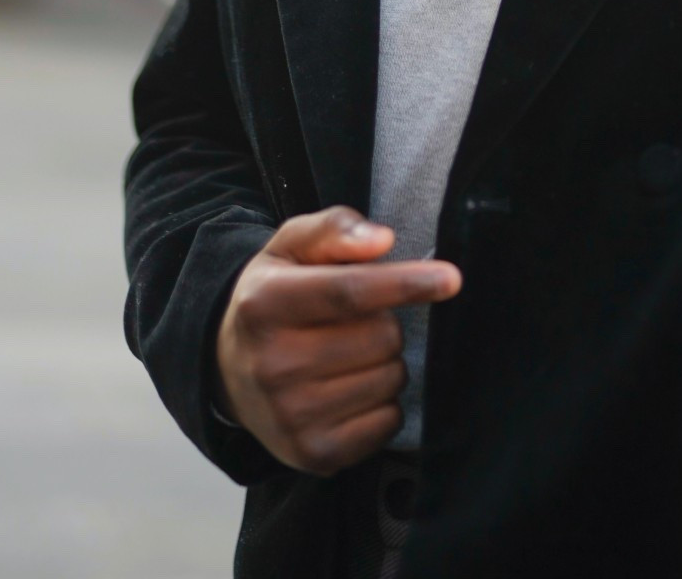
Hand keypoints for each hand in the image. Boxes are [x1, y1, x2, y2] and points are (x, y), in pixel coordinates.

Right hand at [214, 205, 461, 474]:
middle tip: (356, 322)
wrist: (230, 372)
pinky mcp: (313, 454)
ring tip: (349, 355)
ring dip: (386, 363)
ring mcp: (291, 415)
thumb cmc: (274, 297)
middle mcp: (273, 363)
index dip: (405, 283)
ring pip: (390, 379)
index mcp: (265, 303)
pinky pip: (387, 423)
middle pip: (381, 336)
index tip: (451, 279)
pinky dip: (383, 403)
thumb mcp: (291, 247)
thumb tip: (382, 240)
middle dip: (386, 323)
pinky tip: (350, 389)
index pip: (349, 292)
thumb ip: (335, 229)